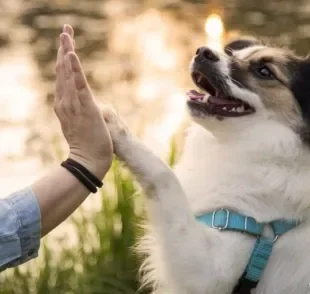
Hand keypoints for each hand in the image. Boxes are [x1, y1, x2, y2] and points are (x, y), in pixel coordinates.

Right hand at [55, 25, 112, 178]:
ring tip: (66, 33)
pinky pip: (79, 85)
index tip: (66, 43)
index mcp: (65, 104)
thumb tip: (85, 102)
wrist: (90, 161)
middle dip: (64, 48)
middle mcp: (66, 102)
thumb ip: (79, 110)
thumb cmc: (88, 144)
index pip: (63, 77)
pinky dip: (74, 69)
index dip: (64, 58)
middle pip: (62, 70)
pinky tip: (71, 54)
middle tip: (66, 29)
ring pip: (68, 74)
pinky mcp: (85, 107)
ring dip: (67, 52)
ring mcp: (74, 104)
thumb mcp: (80, 123)